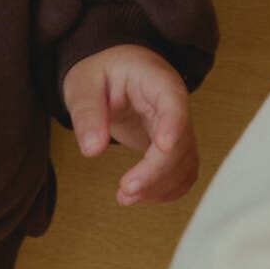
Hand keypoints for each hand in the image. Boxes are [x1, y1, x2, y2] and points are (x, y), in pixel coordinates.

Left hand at [66, 46, 199, 206]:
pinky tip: (143, 195)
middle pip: (181, 142)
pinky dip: (167, 189)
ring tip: (125, 197)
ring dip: (160, 185)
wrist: (113, 72)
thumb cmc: (101, 72)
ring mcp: (178, 128)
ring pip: (185, 162)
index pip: (173, 103)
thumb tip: (92, 149)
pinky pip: (183, 172)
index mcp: (156, 80)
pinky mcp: (174, 146)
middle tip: (126, 189)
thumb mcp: (84, 84)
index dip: (172, 126)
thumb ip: (87, 113)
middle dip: (156, 171)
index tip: (162, 146)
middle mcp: (174, 105)